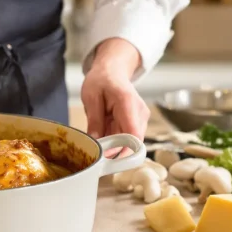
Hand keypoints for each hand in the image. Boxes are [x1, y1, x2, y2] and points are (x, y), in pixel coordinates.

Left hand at [81, 38, 149, 152]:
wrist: (112, 71)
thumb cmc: (101, 81)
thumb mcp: (91, 97)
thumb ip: (94, 120)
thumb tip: (95, 143)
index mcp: (127, 103)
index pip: (133, 135)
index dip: (123, 152)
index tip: (107, 160)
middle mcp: (139, 113)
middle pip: (132, 143)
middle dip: (113, 151)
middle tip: (94, 150)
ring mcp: (141, 120)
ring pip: (129, 144)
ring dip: (113, 145)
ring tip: (98, 134)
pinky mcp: (138, 124)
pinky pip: (127, 139)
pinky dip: (114, 141)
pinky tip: (104, 132)